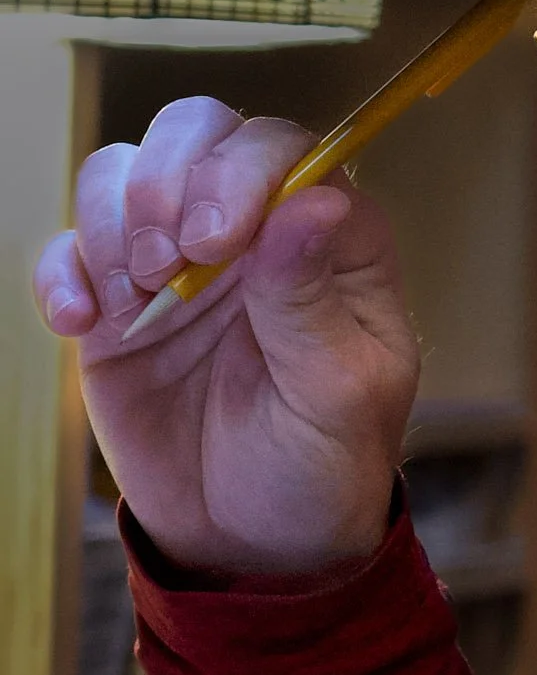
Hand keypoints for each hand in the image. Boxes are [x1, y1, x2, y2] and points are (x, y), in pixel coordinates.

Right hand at [33, 98, 420, 576]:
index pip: (287, 151)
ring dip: (114, 219)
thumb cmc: (322, 464)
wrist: (252, 542)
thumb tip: (308, 203)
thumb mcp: (336, 397)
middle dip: (168, 176)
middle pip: (199, 132)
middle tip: (168, 259)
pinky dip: (62, 272)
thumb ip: (312, 302)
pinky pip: (69, 250)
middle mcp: (254, 230)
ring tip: (136, 299)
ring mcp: (178, 260)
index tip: (219, 240)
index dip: (245, 173)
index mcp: (331, 240)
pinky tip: (80, 324)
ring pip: (124, 171)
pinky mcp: (117, 303)